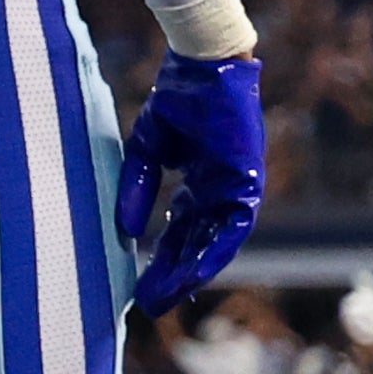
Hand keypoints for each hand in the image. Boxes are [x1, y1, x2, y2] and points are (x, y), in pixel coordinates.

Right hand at [115, 52, 268, 314]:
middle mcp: (218, 193)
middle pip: (194, 244)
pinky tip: (195, 272)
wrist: (205, 68)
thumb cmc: (177, 99)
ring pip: (215, 242)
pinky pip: (233, 226)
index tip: (140, 288)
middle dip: (172, 275)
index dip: (160, 260)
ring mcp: (235, 189)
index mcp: (197, 185)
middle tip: (151, 305)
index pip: (179, 233)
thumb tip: (124, 230)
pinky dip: (214, 250)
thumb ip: (136, 188)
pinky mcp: (248, 183)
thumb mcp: (146, 149)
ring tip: (168, 296)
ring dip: (192, 270)